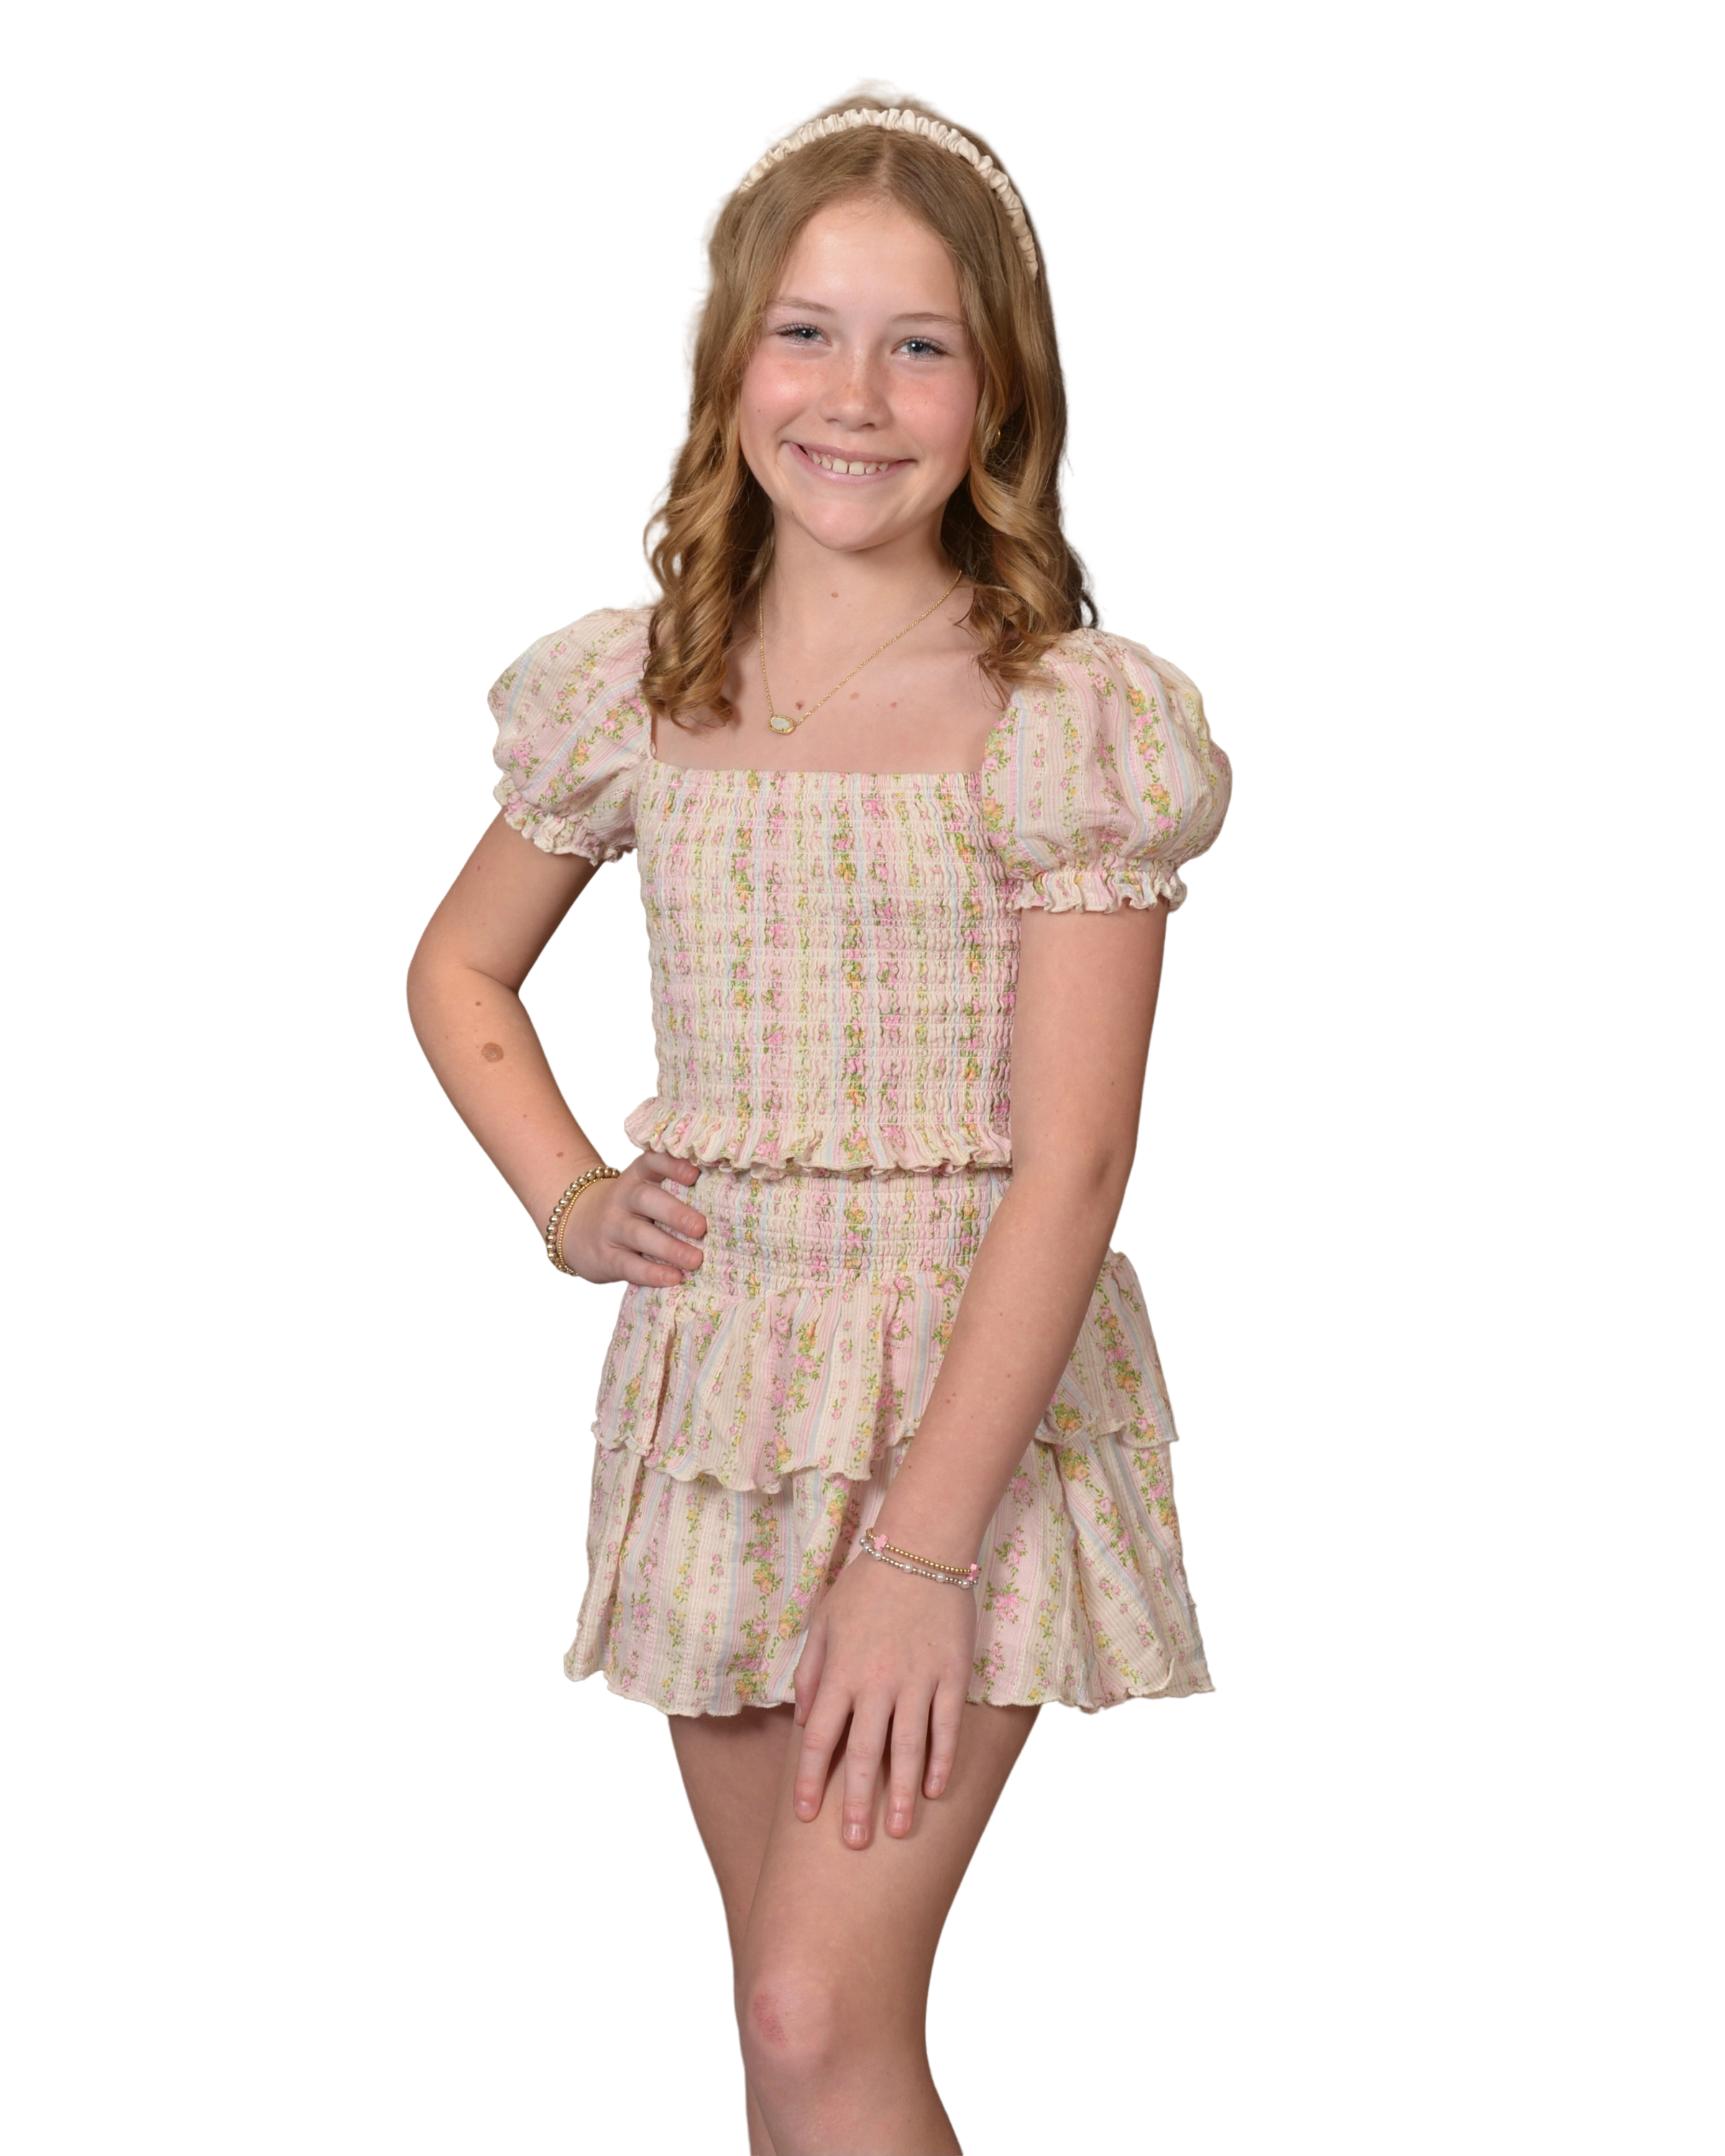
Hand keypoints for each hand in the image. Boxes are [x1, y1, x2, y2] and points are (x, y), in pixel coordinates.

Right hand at [558, 1150, 706, 1286]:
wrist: (578, 1229)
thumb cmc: (631, 1211)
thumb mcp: (645, 1192)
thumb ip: (676, 1192)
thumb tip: (728, 1202)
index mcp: (638, 1177)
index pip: (651, 1162)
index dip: (672, 1165)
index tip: (695, 1174)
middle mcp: (623, 1198)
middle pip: (647, 1200)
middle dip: (675, 1213)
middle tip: (701, 1227)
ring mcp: (611, 1227)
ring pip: (639, 1235)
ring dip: (670, 1248)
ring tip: (695, 1260)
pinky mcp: (606, 1257)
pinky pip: (629, 1265)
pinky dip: (652, 1273)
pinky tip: (674, 1278)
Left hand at [790, 1545, 976, 1848]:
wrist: (922, 1547)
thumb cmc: (867, 1584)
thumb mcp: (824, 1621)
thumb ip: (812, 1672)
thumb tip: (807, 1719)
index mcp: (841, 1671)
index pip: (819, 1737)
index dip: (809, 1779)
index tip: (804, 1814)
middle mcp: (877, 1683)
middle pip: (862, 1754)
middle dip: (854, 1804)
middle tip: (852, 1845)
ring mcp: (917, 1681)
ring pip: (907, 1749)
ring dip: (899, 1794)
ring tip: (896, 1832)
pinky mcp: (951, 1675)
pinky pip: (945, 1726)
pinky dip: (940, 1760)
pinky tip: (934, 1790)